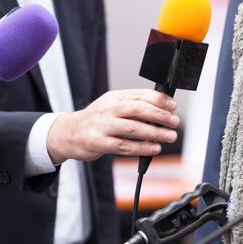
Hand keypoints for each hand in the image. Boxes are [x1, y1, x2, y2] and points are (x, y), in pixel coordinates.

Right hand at [46, 89, 179, 164]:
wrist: (68, 133)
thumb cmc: (95, 120)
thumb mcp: (111, 106)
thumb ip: (132, 106)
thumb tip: (162, 110)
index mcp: (114, 97)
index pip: (139, 94)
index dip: (159, 100)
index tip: (173, 106)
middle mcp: (108, 109)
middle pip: (138, 109)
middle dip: (160, 116)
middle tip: (174, 122)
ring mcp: (102, 125)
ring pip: (133, 128)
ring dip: (155, 133)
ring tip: (169, 136)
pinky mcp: (99, 142)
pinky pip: (124, 145)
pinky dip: (141, 147)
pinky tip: (153, 149)